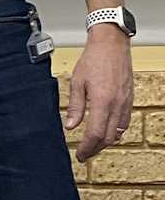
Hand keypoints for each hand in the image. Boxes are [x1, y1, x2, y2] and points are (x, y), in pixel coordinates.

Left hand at [65, 28, 133, 160]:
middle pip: (107, 138)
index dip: (87, 148)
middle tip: (85, 154)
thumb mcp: (77, 82)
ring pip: (118, 132)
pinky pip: (124, 122)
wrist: (112, 44)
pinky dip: (115, 131)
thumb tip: (70, 126)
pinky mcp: (129, 99)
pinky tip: (107, 131)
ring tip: (94, 145)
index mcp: (102, 102)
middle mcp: (116, 104)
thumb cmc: (94, 59)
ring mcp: (125, 102)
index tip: (80, 155)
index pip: (95, 134)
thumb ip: (75, 106)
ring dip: (105, 142)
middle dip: (95, 149)